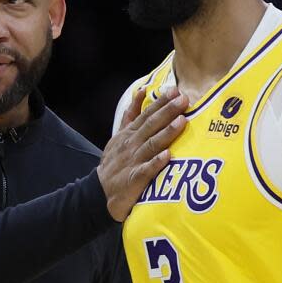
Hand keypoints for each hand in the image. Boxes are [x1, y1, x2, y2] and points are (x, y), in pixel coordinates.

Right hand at [97, 87, 188, 220]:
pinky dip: (156, 163)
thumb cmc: (115, 162)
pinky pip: (146, 170)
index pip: (146, 114)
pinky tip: (167, 156)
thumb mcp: (119, 135)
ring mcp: (133, 161)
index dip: (160, 102)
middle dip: (168, 111)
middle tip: (183, 99)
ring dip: (167, 132)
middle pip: (151, 125)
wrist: (99, 192)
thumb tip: (141, 91)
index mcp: (129, 133)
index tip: (175, 90)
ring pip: (152, 144)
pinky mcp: (135, 179)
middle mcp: (132, 144)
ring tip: (181, 121)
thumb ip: (131, 114)